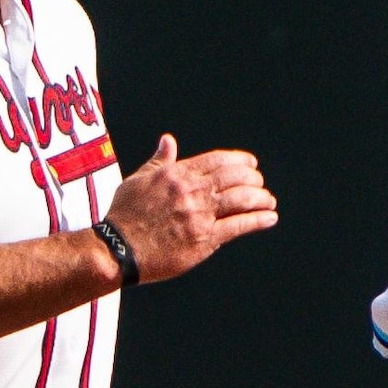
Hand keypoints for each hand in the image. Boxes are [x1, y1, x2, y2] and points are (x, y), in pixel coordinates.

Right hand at [105, 135, 274, 283]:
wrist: (117, 247)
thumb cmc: (124, 214)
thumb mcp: (138, 179)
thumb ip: (159, 161)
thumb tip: (167, 140)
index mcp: (177, 174)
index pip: (217, 160)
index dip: (239, 160)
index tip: (251, 163)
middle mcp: (192, 191)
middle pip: (234, 177)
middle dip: (252, 178)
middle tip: (259, 182)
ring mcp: (199, 215)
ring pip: (241, 199)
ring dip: (260, 198)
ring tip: (269, 200)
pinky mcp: (204, 239)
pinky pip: (238, 226)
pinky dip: (258, 220)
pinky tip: (269, 217)